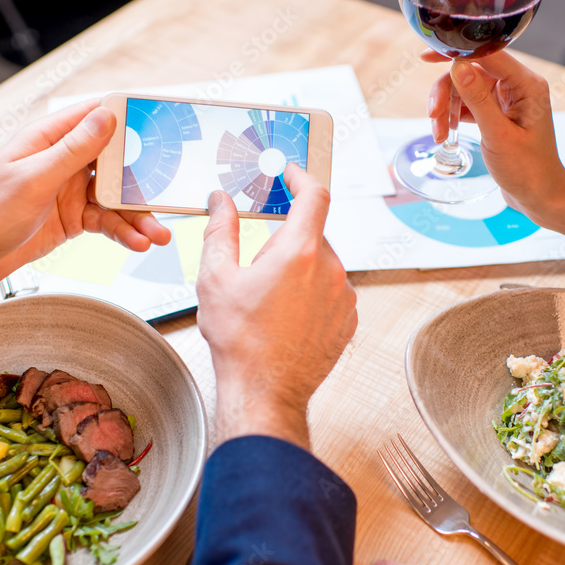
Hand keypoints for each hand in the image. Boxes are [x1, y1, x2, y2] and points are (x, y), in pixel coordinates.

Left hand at [0, 100, 171, 312]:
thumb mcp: (33, 178)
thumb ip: (73, 149)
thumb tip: (106, 117)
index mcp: (48, 139)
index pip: (95, 117)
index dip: (129, 118)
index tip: (160, 122)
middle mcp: (63, 160)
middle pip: (116, 161)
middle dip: (143, 179)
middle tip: (169, 192)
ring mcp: (71, 189)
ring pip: (116, 196)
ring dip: (138, 215)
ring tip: (158, 233)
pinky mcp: (75, 216)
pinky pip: (108, 221)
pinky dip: (124, 232)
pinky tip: (137, 243)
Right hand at [195, 164, 356, 449]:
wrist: (264, 391)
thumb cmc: (240, 341)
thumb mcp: (216, 278)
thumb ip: (219, 230)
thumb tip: (219, 201)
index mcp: (300, 252)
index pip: (314, 196)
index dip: (302, 178)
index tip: (291, 174)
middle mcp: (331, 270)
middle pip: (313, 234)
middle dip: (288, 239)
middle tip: (259, 265)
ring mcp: (344, 297)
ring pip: (323, 265)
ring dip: (301, 269)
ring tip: (271, 301)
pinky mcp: (348, 320)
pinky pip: (333, 291)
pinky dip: (313, 293)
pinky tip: (287, 315)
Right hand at [424, 50, 564, 241]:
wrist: (540, 197)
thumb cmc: (528, 170)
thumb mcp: (498, 135)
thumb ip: (478, 99)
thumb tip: (458, 66)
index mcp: (527, 84)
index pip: (487, 54)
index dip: (456, 52)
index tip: (428, 56)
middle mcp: (518, 86)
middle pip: (471, 72)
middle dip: (447, 93)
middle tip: (433, 116)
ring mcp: (507, 100)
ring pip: (465, 89)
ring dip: (447, 109)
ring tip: (440, 135)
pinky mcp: (497, 114)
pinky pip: (468, 105)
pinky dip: (453, 117)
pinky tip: (447, 134)